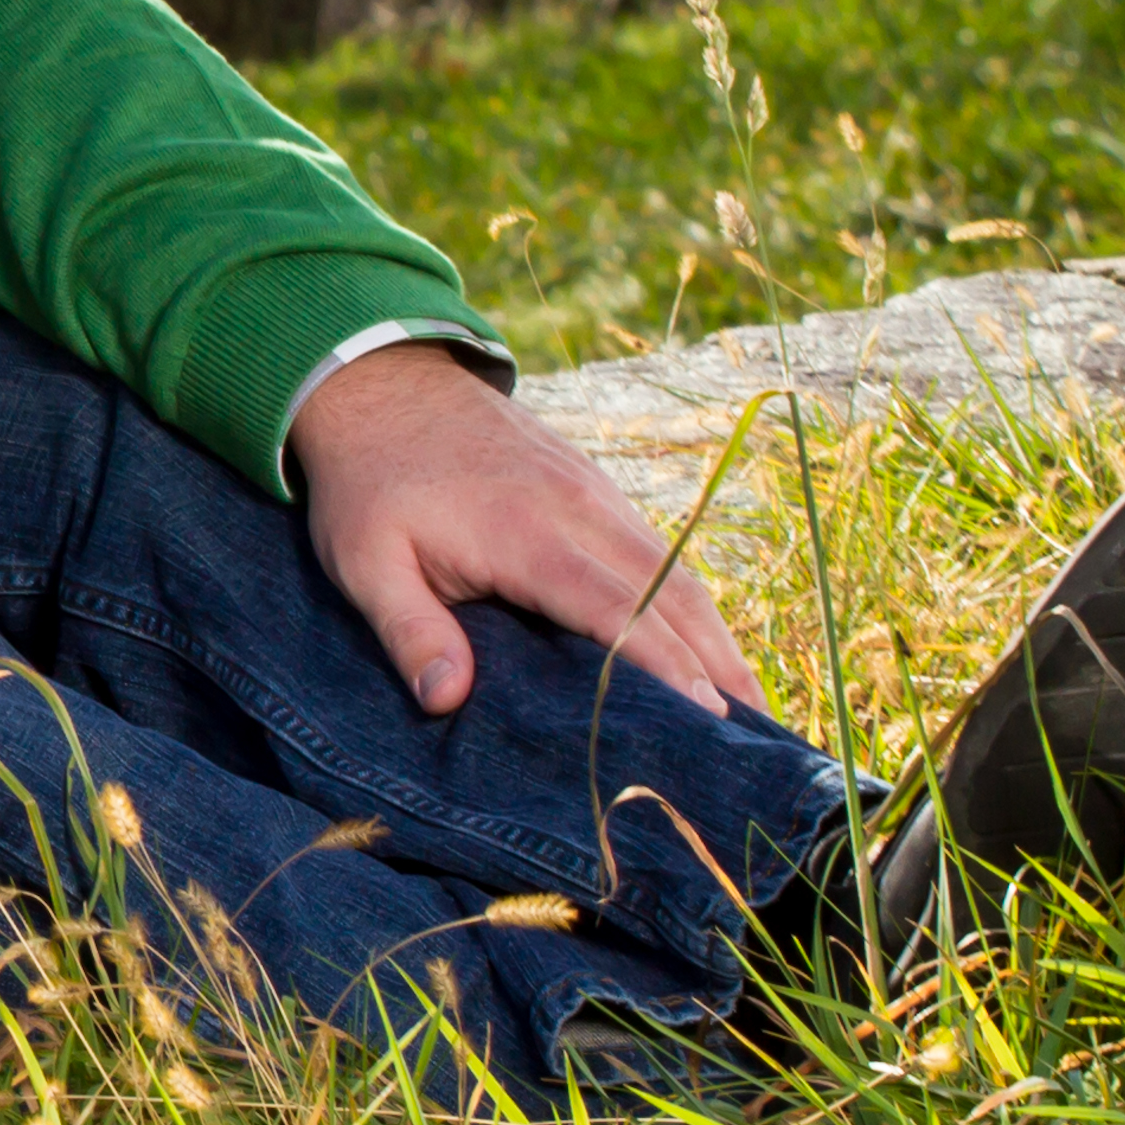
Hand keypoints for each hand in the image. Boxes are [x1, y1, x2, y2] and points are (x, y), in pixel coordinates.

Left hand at [285, 339, 765, 722]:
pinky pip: (661, 553)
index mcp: (527, 533)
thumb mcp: (364, 560)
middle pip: (672, 595)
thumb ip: (408, 629)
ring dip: (720, 640)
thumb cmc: (368, 485)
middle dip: (719, 667)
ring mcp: (597, 495)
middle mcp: (580, 510)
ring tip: (754, 712)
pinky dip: (694, 606)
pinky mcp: (598, 491)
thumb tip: (446, 701)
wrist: (382, 383)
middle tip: (759, 741)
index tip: (709, 718)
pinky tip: (709, 651)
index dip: (665, 665)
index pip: (616, 607)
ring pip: (678, 573)